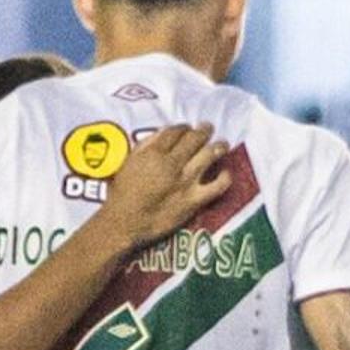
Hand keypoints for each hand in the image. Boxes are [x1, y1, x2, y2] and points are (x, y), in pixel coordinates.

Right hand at [102, 124, 231, 244]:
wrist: (125, 223)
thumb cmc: (123, 192)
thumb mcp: (129, 161)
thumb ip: (147, 144)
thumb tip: (164, 132)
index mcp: (155, 152)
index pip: (176, 130)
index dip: (184, 127)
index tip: (187, 129)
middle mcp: (173, 163)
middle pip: (195, 138)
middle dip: (204, 130)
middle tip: (208, 128)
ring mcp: (186, 181)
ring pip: (210, 155)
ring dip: (218, 146)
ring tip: (222, 144)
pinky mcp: (194, 200)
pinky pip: (218, 186)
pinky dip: (225, 177)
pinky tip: (225, 172)